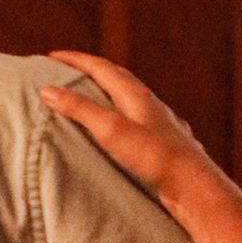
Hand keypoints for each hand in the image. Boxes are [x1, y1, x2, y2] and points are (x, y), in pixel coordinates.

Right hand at [38, 49, 222, 209]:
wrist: (194, 186)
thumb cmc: (155, 157)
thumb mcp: (111, 130)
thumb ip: (80, 109)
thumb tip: (47, 90)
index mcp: (136, 94)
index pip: (101, 67)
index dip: (75, 60)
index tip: (51, 56)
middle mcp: (150, 103)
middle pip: (117, 77)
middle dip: (91, 70)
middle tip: (68, 70)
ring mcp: (160, 123)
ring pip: (130, 99)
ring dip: (108, 92)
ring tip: (92, 96)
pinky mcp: (164, 143)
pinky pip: (138, 119)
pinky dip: (122, 115)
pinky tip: (124, 127)